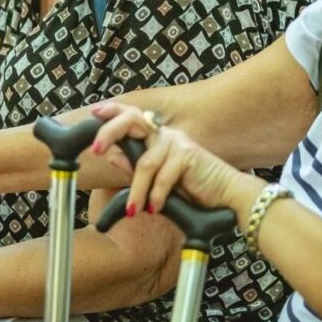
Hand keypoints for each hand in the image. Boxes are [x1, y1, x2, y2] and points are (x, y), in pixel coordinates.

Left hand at [90, 102, 243, 214]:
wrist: (227, 196)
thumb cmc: (194, 187)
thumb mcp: (158, 179)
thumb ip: (137, 167)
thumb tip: (112, 156)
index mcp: (157, 138)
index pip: (132, 117)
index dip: (113, 111)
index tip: (95, 112)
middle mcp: (165, 135)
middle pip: (132, 121)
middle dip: (110, 131)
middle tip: (96, 149)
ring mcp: (177, 143)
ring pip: (145, 163)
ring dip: (137, 191)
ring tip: (133, 210)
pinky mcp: (187, 155)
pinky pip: (163, 177)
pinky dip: (156, 196)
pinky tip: (155, 208)